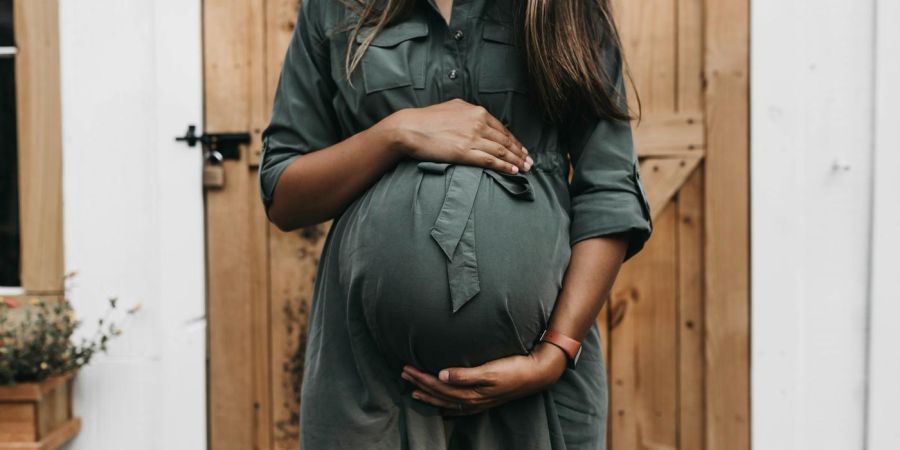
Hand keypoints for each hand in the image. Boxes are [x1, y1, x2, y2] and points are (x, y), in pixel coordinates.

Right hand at [379, 98, 532, 174]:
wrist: (409, 128)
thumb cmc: (426, 119)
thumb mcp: (451, 108)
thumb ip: (467, 112)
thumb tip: (476, 116)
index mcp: (476, 111)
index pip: (501, 128)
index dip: (514, 140)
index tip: (521, 149)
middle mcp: (477, 122)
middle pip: (505, 140)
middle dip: (520, 152)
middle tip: (530, 161)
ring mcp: (472, 137)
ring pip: (501, 150)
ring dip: (516, 160)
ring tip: (526, 168)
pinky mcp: (464, 152)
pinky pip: (490, 160)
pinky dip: (504, 166)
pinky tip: (513, 171)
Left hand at [400, 342, 567, 415]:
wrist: (537, 374)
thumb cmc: (513, 368)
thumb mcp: (489, 370)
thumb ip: (464, 374)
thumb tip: (441, 375)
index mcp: (471, 392)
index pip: (438, 386)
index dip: (421, 378)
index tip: (406, 368)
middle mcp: (472, 400)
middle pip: (439, 394)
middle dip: (419, 384)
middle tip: (403, 374)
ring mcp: (479, 402)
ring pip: (447, 402)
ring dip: (429, 395)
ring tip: (414, 391)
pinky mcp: (485, 401)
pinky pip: (459, 408)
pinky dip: (447, 407)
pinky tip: (442, 408)